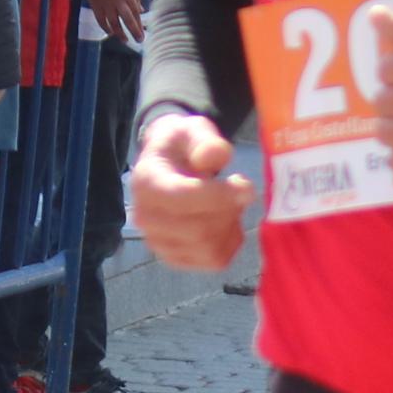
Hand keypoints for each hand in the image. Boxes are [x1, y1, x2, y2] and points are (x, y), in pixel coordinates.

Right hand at [77, 0, 146, 41]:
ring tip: (124, 40)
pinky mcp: (95, 4)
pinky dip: (106, 28)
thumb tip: (142, 10)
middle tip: (139, 41)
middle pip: (128, 20)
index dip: (140, 25)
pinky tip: (110, 32)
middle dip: (134, 32)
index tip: (143, 35)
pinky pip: (101, 20)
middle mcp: (119, 0)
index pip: (136, 13)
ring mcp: (106, 3)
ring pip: (115, 23)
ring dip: (120, 34)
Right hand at [129, 113, 253, 270]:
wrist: (169, 165)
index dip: (219, 197)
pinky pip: (213, 261)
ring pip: (208, 249)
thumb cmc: (183, 147)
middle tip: (242, 189)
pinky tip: (228, 222)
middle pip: (198, 229)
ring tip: (232, 204)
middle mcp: (146, 218)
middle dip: (229, 210)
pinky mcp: (175, 258)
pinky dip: (229, 243)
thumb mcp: (193, 131)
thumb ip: (205, 141)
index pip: (182, 198)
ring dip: (231, 227)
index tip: (246, 187)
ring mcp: (158, 243)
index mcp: (146, 183)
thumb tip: (215, 156)